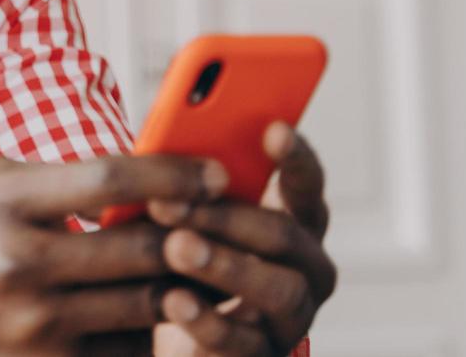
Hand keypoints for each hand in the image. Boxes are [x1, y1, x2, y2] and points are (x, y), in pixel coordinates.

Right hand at [0, 152, 230, 356]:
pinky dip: (153, 331)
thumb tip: (141, 169)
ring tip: (207, 268)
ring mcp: (35, 324)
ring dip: (185, 285)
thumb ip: (54, 176)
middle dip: (195, 234)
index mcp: (4, 202)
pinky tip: (163, 313)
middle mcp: (20, 263)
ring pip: (146, 303)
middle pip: (140, 245)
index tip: (215, 175)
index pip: (108, 178)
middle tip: (228, 225)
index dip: (172, 174)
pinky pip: (129, 348)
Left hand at [149, 123, 336, 355]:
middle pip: (283, 233)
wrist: (177, 339)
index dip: (294, 157)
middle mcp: (307, 267)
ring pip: (276, 288)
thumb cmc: (183, 256)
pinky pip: (242, 343)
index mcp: (294, 220)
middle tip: (171, 202)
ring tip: (177, 247)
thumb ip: (188, 185)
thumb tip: (159, 147)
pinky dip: (206, 320)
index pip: (306, 183)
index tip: (273, 130)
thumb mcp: (187, 216)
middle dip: (225, 214)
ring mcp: (293, 316)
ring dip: (224, 264)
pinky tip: (173, 300)